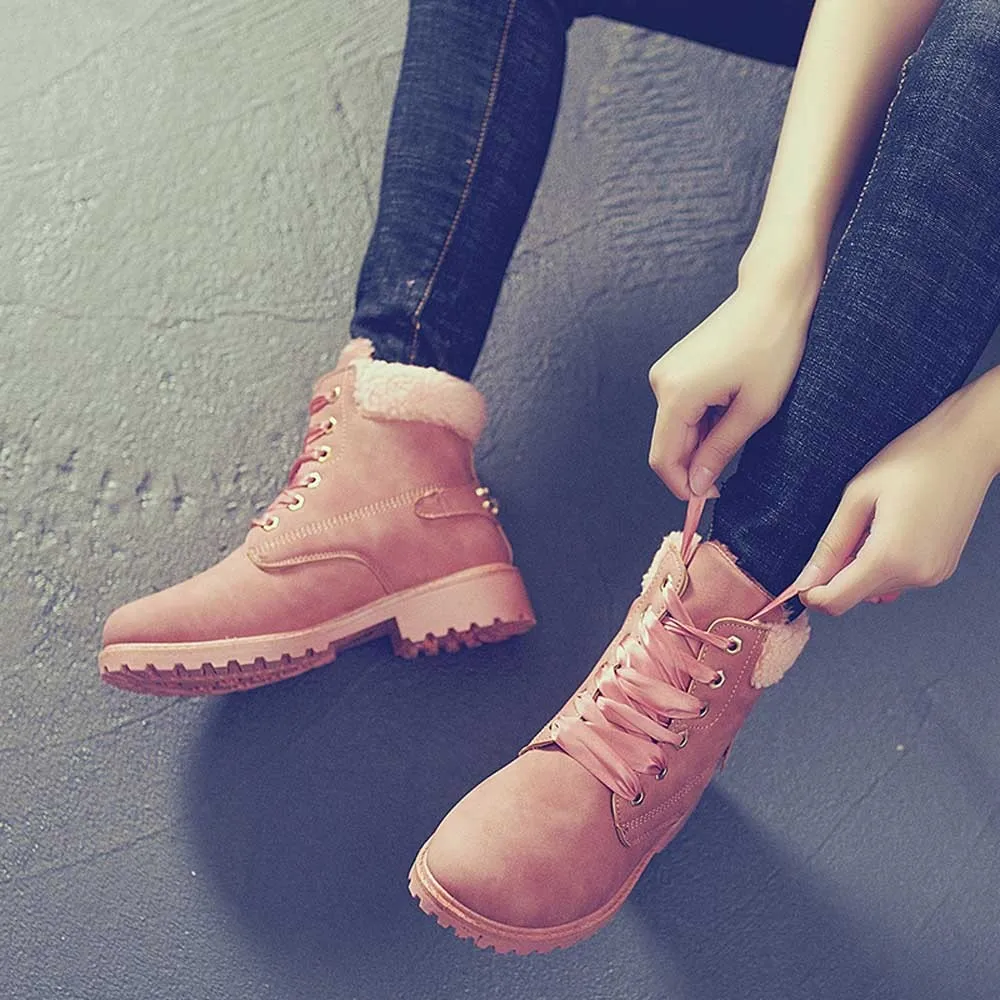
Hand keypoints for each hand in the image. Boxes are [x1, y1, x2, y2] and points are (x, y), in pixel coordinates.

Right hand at [648, 276, 817, 499]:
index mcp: (676, 395)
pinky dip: (702, 422)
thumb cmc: (772, 346)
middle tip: (730, 476)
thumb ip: (720, 451)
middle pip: (667, 445)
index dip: (682, 487)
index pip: (663, 459)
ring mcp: (667, 373)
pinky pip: (682, 409)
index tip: (709, 499)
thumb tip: (698, 485)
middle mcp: (661, 383)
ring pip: (676, 429)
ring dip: (701, 442)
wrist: (774, 295)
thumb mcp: (754, 410)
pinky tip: (731, 412)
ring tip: (740, 429)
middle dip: (694, 465)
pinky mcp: (676, 367)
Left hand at [797, 385, 997, 615]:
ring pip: (875, 590)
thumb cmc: (913, 460)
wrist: (966, 447)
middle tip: (840, 535)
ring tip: (868, 527)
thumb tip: (806, 580)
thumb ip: (831, 544)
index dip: (811, 594)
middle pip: (855, 597)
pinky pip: (898, 580)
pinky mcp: (941, 570)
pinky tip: (885, 532)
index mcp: (890, 557)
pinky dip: (881, 566)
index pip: (836, 601)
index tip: (798, 578)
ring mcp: (932, 575)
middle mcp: (916, 575)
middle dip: (835, 577)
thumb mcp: (857, 497)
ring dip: (859, 569)